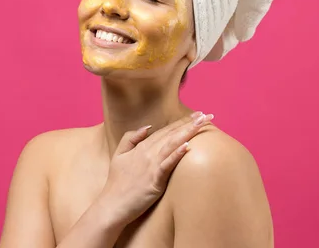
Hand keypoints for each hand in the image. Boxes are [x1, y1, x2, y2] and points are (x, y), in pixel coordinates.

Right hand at [97, 112, 214, 227]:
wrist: (111, 205)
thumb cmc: (116, 183)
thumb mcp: (119, 155)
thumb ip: (130, 138)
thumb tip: (147, 127)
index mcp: (142, 147)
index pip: (165, 131)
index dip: (181, 121)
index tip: (197, 114)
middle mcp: (147, 152)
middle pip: (172, 134)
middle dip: (190, 123)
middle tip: (207, 115)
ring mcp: (151, 165)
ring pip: (172, 145)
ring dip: (188, 133)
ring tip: (202, 124)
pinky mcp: (154, 180)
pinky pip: (167, 164)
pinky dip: (176, 154)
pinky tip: (187, 146)